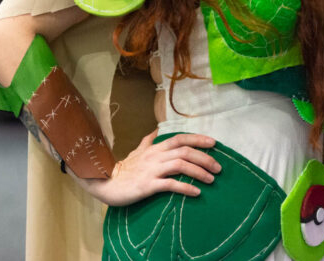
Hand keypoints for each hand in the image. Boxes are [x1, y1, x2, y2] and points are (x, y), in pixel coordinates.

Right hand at [79, 131, 221, 206]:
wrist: (105, 183)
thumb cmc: (123, 169)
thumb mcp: (137, 152)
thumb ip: (148, 142)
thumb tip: (156, 131)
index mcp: (155, 148)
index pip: (181, 139)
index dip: (198, 139)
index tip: (214, 143)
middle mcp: (155, 156)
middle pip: (185, 152)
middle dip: (205, 158)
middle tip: (218, 168)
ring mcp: (152, 170)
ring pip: (180, 165)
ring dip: (199, 172)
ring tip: (211, 180)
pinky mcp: (148, 185)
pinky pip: (170, 184)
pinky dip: (185, 187)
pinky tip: (196, 192)